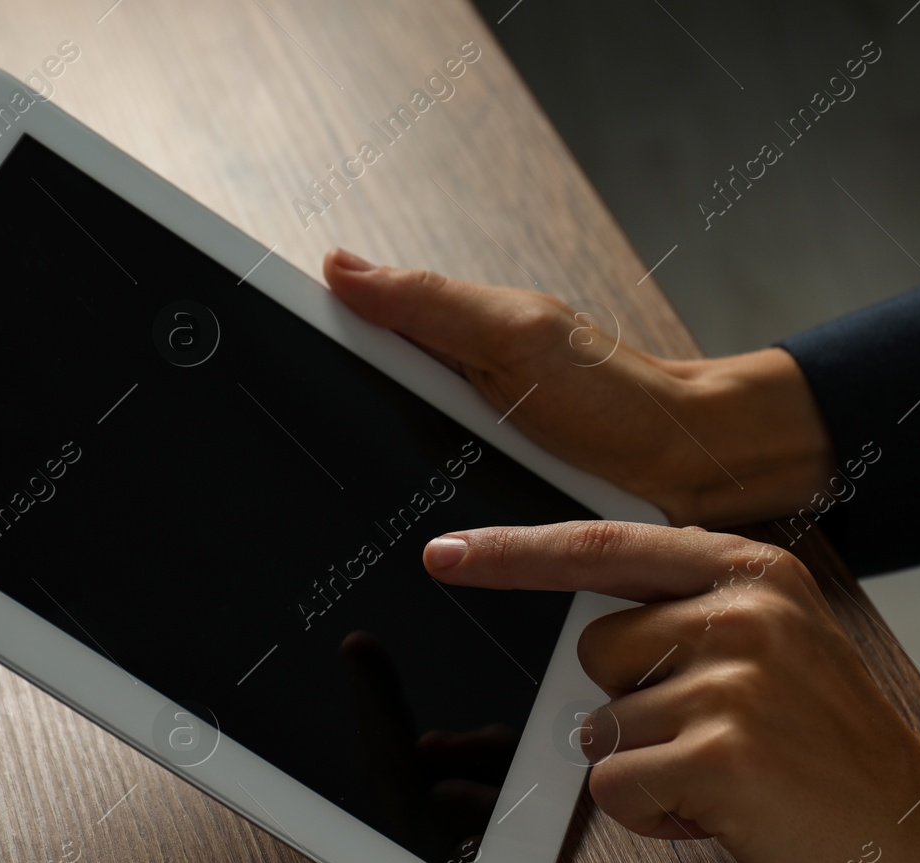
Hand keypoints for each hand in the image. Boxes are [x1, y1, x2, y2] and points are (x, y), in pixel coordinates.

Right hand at [323, 248, 835, 527]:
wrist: (685, 473)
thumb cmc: (616, 398)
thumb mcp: (517, 336)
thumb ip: (430, 303)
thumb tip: (339, 265)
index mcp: (443, 337)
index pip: (345, 327)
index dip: (293, 334)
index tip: (234, 336)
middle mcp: (441, 392)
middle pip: (349, 404)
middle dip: (316, 425)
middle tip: (277, 452)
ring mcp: (454, 452)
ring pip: (377, 467)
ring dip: (361, 485)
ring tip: (323, 506)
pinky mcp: (472, 505)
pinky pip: (418, 512)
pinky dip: (403, 523)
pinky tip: (385, 541)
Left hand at [422, 521, 919, 862]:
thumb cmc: (840, 750)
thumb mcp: (784, 646)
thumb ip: (696, 618)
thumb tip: (591, 636)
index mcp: (754, 570)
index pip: (603, 546)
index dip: (515, 553)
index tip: (445, 552)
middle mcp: (742, 610)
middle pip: (594, 651)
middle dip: (631, 707)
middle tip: (713, 740)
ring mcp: (732, 679)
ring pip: (602, 727)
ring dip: (648, 769)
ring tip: (730, 780)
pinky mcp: (719, 753)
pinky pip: (616, 786)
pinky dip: (653, 816)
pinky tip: (723, 815)